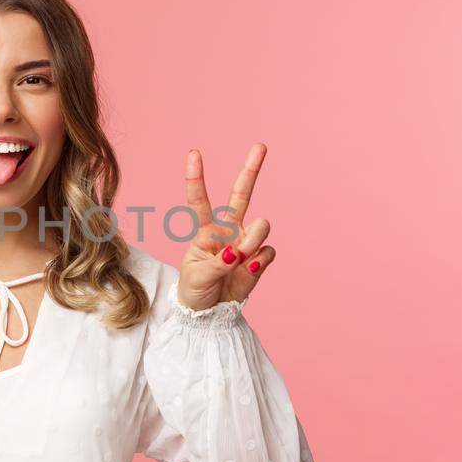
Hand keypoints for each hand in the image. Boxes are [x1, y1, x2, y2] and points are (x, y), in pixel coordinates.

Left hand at [174, 144, 277, 309]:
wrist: (210, 315)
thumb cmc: (195, 290)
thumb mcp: (196, 278)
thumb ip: (216, 264)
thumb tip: (238, 253)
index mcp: (204, 231)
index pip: (199, 201)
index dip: (197, 178)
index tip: (194, 153)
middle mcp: (227, 231)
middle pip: (241, 196)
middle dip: (251, 170)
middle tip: (260, 146)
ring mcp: (245, 244)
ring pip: (259, 227)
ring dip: (252, 241)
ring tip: (240, 257)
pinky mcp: (259, 259)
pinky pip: (267, 253)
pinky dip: (259, 262)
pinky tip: (249, 269)